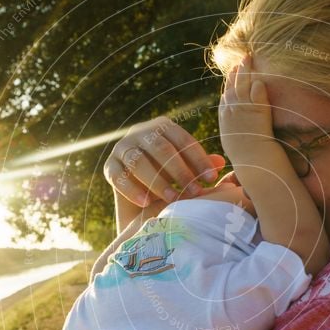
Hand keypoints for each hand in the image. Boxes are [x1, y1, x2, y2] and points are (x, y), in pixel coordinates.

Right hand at [104, 116, 225, 205]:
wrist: (139, 191)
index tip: (212, 178)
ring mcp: (122, 148)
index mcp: (163, 127)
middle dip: (180, 172)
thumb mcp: (186, 169)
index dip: (199, 159)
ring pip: (138, 162)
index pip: (183, 140)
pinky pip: (119, 177)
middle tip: (195, 192)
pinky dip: (133, 190)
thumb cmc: (170, 175)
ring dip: (158, 181)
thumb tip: (220, 162)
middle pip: (161, 149)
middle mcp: (140, 133)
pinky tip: (146, 202)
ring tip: (174, 198)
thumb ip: (200, 165)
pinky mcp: (110, 166)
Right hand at [218, 55, 274, 165]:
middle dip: (236, 73)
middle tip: (240, 60)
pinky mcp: (258, 110)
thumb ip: (234, 133)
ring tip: (248, 58)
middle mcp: (232, 112)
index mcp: (225, 120)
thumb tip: (234, 131)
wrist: (254, 162)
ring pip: (244, 85)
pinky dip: (258, 84)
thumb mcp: (234, 145)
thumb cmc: (247, 160)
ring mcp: (244, 110)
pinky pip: (257, 92)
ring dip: (246, 71)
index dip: (228, 85)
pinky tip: (261, 77)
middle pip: (233, 87)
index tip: (231, 75)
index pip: (225, 97)